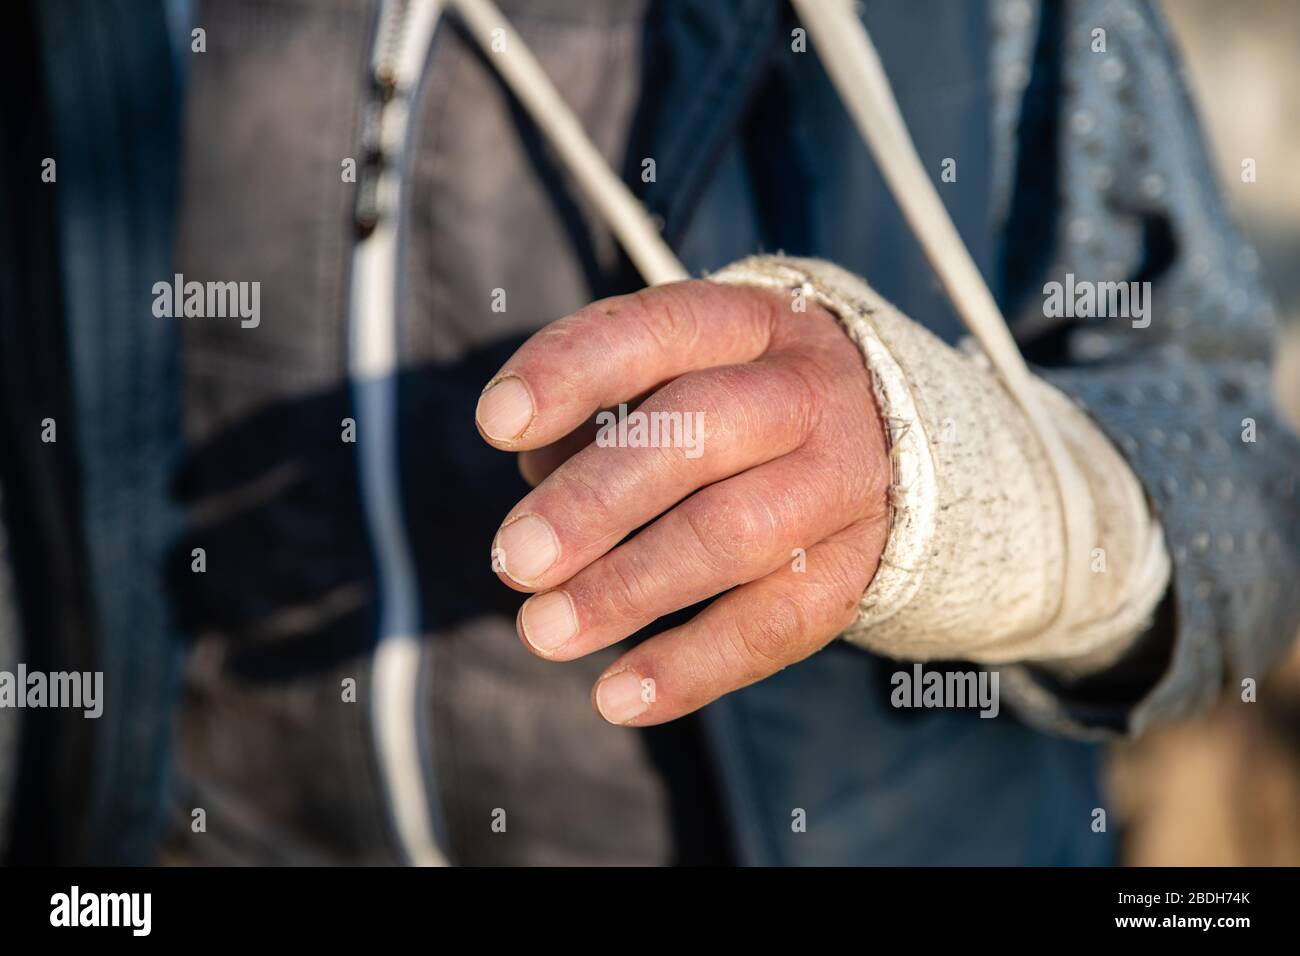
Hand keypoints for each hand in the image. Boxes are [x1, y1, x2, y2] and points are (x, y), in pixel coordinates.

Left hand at [475, 280, 889, 724]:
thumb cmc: (735, 402)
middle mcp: (804, 392)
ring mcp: (841, 481)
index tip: (497, 423)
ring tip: (542, 632)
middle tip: (513, 560)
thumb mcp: (679, 373)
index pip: (657, 330)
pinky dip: (692, 667)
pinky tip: (616, 696)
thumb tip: (540, 478)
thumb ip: (601, 413)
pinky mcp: (856, 566)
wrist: (884, 438)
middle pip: (700, 432)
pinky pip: (777, 623)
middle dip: (595, 501)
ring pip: (736, 533)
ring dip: (629, 590)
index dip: (574, 372)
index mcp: (747, 324)